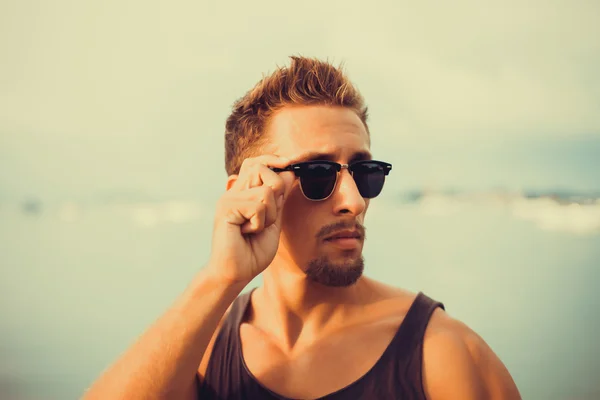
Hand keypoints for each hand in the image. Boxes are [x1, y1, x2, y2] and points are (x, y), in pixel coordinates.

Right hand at [206, 155, 294, 284]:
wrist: (235, 273)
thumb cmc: (252, 251)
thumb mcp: (273, 221)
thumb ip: (279, 199)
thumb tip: (289, 172)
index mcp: (243, 193)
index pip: (255, 163)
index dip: (272, 160)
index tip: (289, 164)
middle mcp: (234, 192)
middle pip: (262, 169)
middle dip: (277, 191)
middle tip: (267, 216)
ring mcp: (228, 199)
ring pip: (266, 191)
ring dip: (270, 215)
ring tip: (255, 228)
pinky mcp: (226, 208)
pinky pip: (258, 206)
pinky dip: (260, 223)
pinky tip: (247, 233)